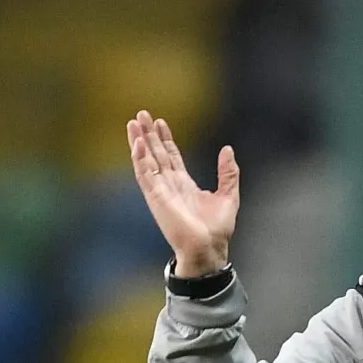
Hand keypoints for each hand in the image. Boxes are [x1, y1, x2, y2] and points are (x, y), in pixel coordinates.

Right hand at [126, 110, 238, 276]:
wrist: (209, 247)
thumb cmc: (217, 229)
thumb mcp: (229, 195)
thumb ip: (228, 173)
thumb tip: (228, 149)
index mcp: (185, 184)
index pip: (172, 156)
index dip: (165, 139)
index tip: (160, 122)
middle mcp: (170, 185)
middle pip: (156, 154)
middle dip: (149, 134)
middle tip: (142, 114)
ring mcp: (160, 190)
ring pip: (146, 161)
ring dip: (139, 142)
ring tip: (133, 122)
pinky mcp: (155, 197)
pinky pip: (144, 175)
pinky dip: (140, 159)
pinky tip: (137, 143)